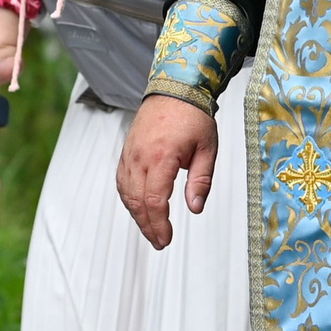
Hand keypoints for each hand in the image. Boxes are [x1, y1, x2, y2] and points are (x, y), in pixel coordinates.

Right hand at [118, 96, 218, 248]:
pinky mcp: (126, 153)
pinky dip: (129, 199)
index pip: (155, 200)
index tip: (166, 239)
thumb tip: (195, 208)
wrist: (175, 89)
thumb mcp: (208, 148)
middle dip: (148, 227)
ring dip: (137, 216)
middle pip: (138, 202)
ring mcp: (129, 155)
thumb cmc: (193, 116)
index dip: (159, 224)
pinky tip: (138, 209)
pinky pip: (121, 182)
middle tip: (159, 242)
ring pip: (126, 194)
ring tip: (151, 230)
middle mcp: (140, 158)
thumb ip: (201, 180)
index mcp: (162, 157)